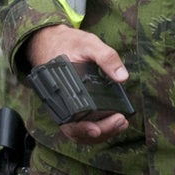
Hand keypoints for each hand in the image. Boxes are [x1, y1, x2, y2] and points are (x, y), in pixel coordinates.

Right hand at [26, 24, 129, 143]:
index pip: (69, 120)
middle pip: (77, 131)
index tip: (98, 129)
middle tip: (120, 122)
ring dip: (101, 133)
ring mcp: (67, 107)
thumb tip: (122, 77)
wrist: (51, 41)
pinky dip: (98, 128)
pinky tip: (114, 123)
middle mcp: (61, 103)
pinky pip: (82, 125)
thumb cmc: (67, 43)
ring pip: (80, 132)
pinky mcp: (74, 107)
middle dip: (101, 131)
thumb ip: (106, 57)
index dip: (83, 129)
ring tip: (121, 124)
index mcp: (61, 90)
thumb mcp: (88, 44)